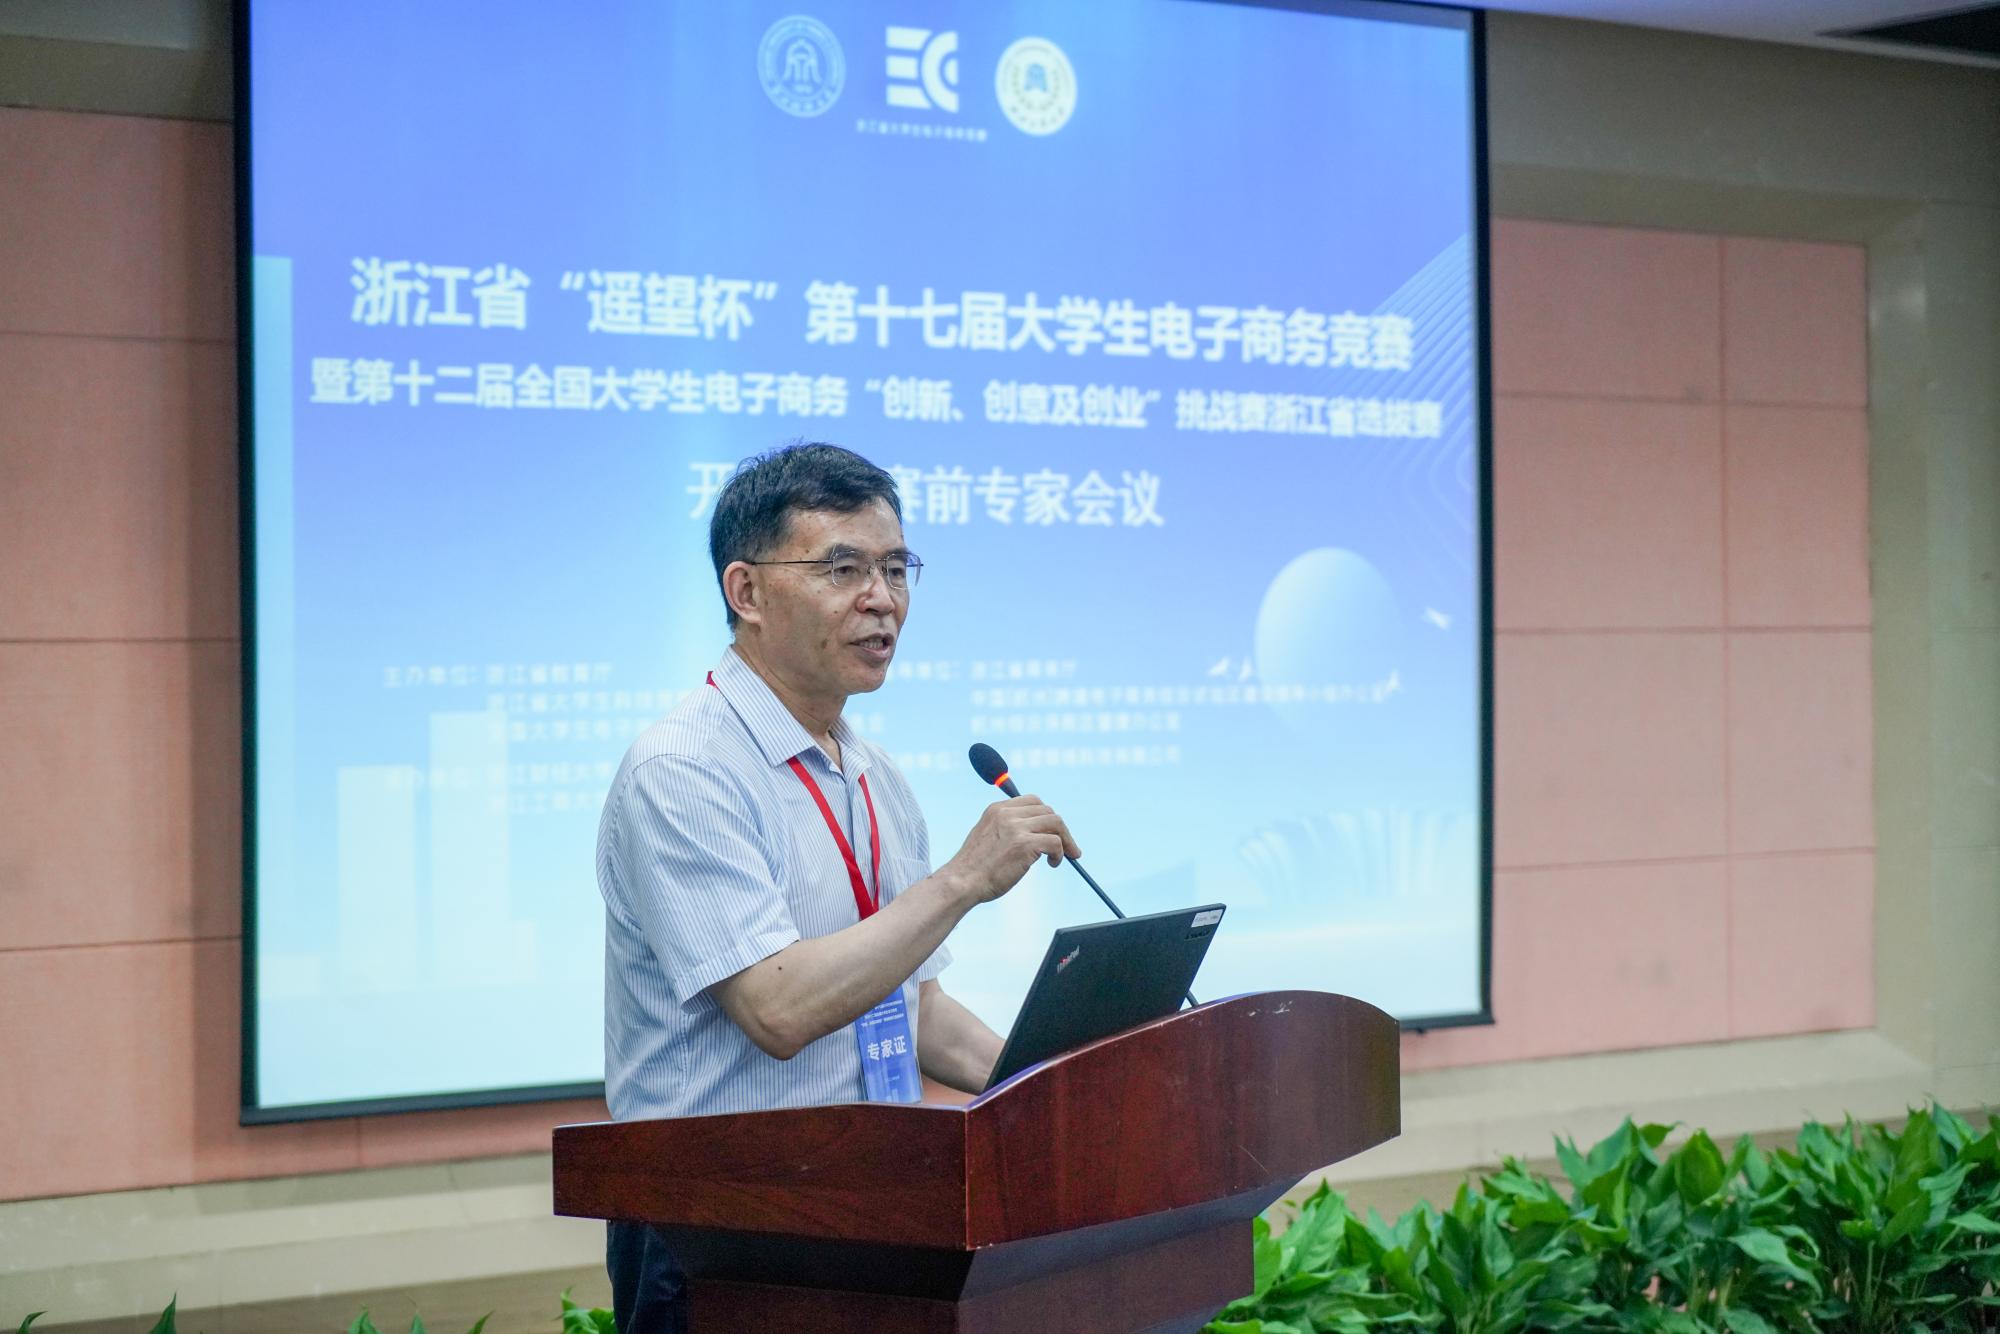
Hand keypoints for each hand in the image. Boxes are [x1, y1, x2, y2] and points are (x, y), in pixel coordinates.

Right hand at [940, 795, 1081, 903]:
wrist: (962, 882)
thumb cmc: (974, 867)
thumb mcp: (987, 836)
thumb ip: (1006, 828)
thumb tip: (1035, 832)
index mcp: (997, 809)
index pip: (1033, 801)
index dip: (1046, 816)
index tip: (1052, 831)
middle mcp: (1007, 814)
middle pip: (1048, 810)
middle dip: (1061, 829)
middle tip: (1067, 847)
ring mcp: (1016, 828)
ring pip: (1056, 823)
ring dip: (1065, 840)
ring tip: (1063, 856)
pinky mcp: (1025, 845)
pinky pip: (1056, 843)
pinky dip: (1060, 853)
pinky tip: (1052, 864)